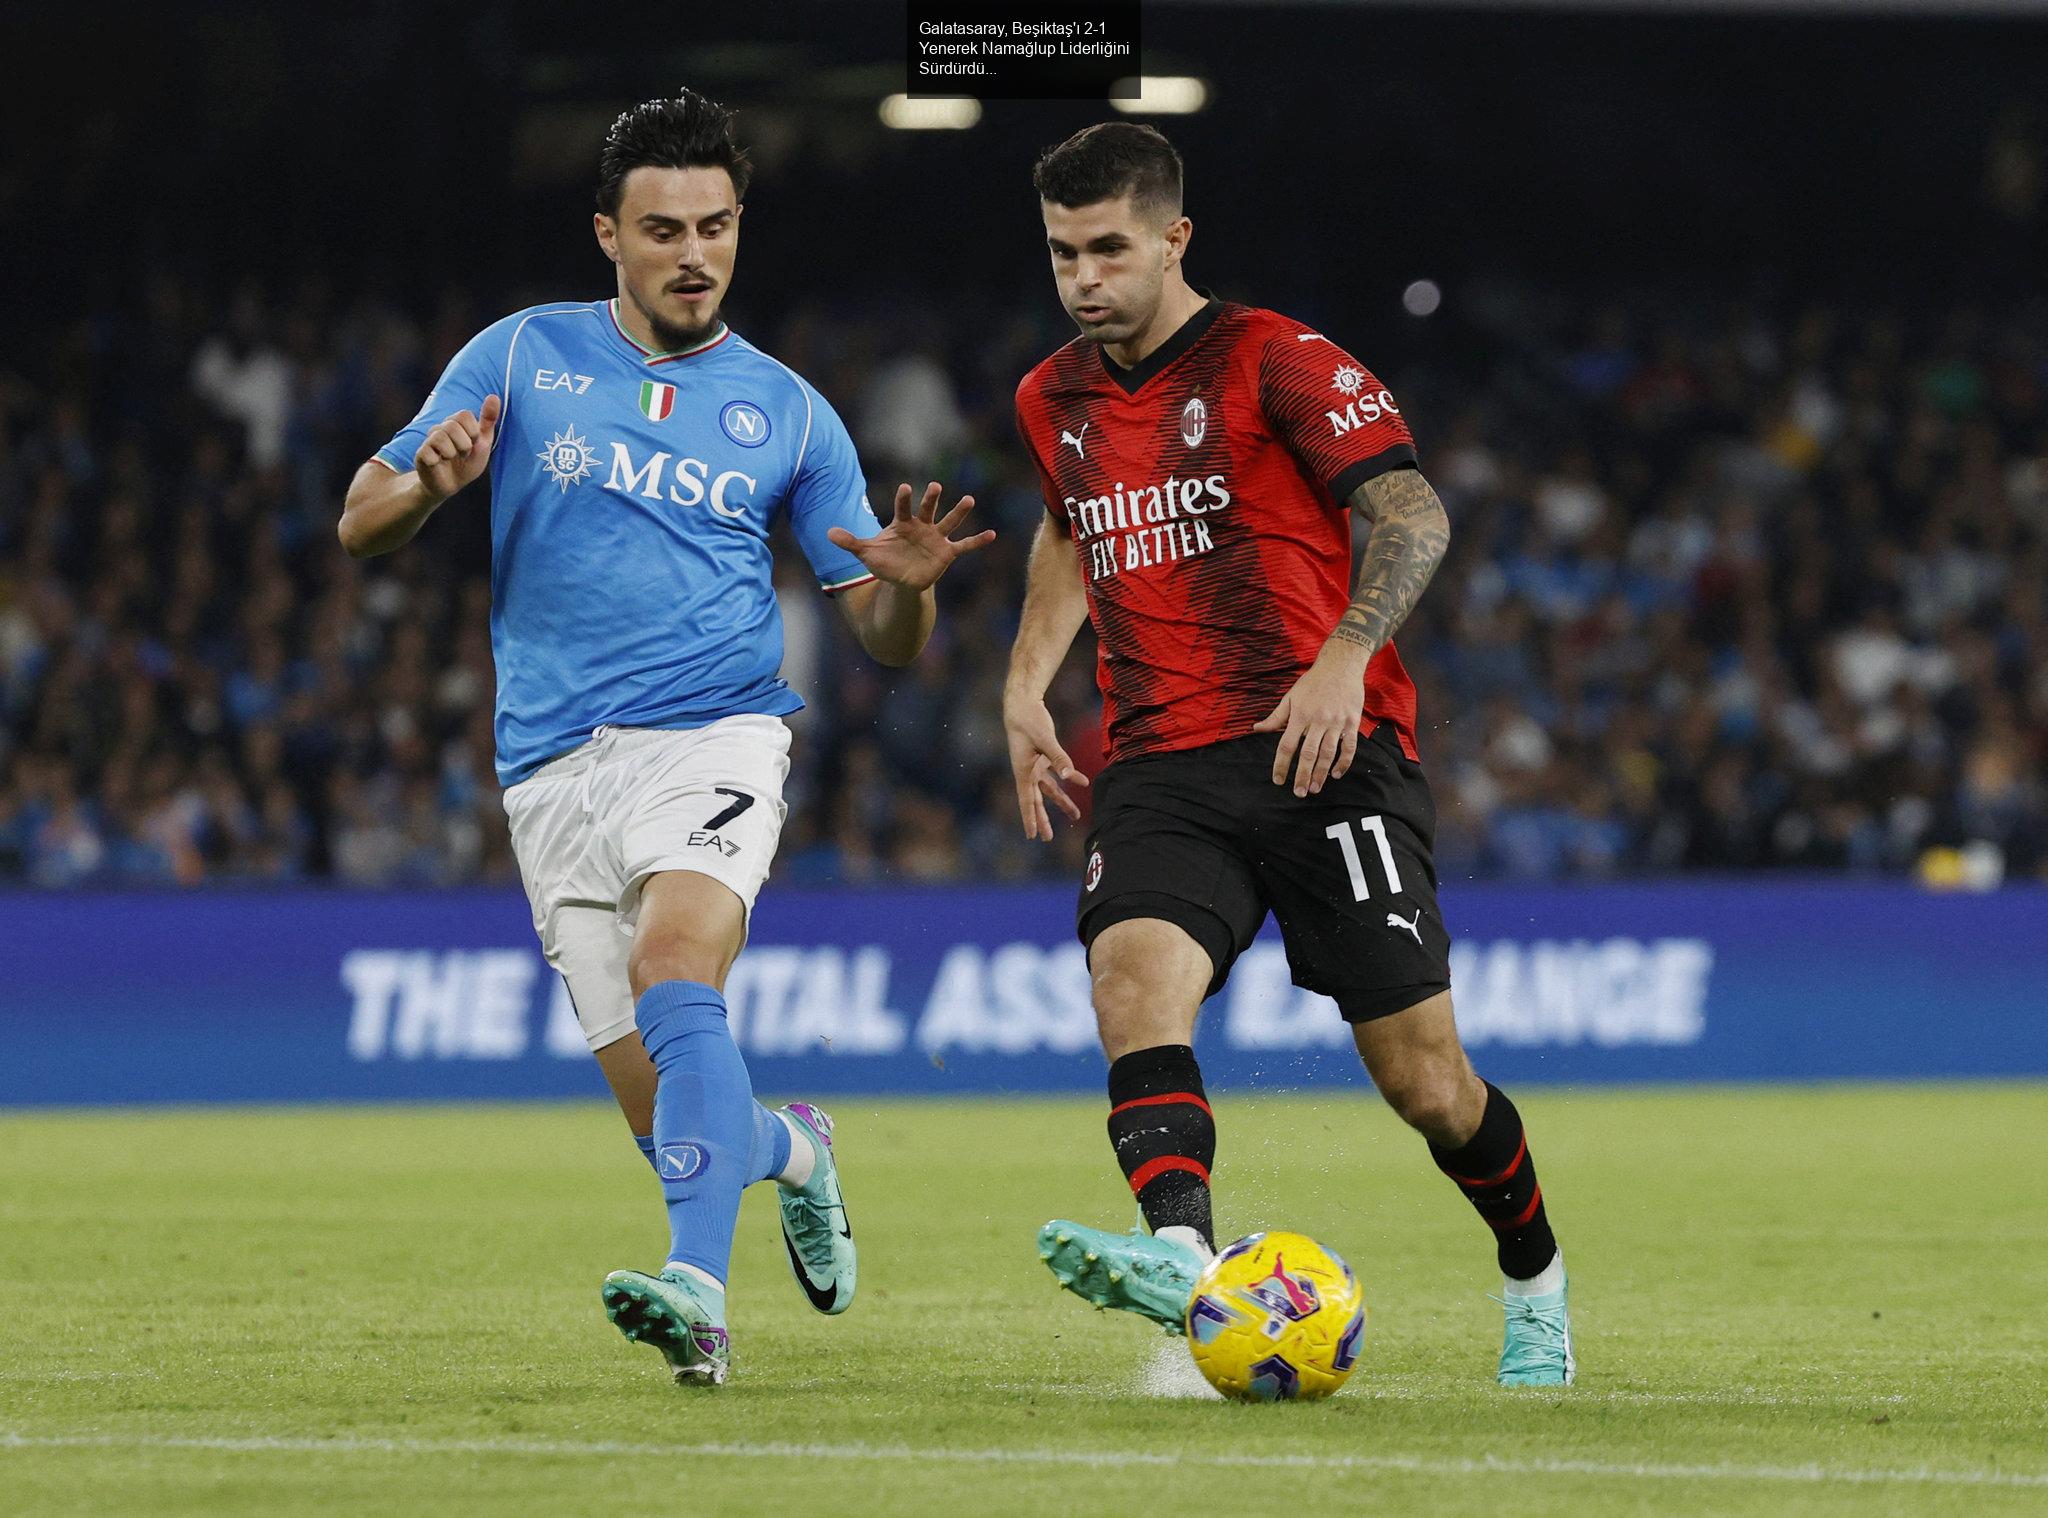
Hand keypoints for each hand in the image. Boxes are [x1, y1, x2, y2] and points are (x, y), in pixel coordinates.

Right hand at [415, 394, 500, 503]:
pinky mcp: (420, 454)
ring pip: (441, 438)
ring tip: (451, 459)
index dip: (472, 432)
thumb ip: (488, 421)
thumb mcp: (483, 443)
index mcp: (455, 423)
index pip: (464, 415)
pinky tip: (438, 464)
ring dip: (452, 453)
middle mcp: (440, 428)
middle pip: (452, 425)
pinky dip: (438, 461)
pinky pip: (429, 452)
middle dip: (463, 444)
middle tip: (462, 454)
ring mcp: (429, 440)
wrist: (452, 485)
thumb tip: (494, 396)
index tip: (472, 443)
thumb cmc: (468, 463)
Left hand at [826, 482, 994, 591]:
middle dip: (932, 499)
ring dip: (959, 512)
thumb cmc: (885, 561)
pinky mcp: (947, 552)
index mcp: (903, 523)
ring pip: (950, 522)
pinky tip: (992, 534)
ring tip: (969, 499)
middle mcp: (922, 526)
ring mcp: (936, 538)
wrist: (901, 579)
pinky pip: (964, 545)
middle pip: (928, 509)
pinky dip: (978, 540)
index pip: (903, 508)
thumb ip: (850, 542)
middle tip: (935, 486)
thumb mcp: (866, 552)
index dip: (904, 499)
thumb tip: (828, 533)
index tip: (906, 488)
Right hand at [1004, 695, 1089, 840]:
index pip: (1026, 801)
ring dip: (1062, 801)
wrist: (1022, 704)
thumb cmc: (1029, 721)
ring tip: (1075, 815)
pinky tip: (1083, 782)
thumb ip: (1059, 758)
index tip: (1031, 836)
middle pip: (1036, 800)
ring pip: (1049, 789)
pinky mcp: (1043, 757)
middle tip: (1046, 838)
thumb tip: (1070, 777)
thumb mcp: (1044, 739)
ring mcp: (1035, 766)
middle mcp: (1028, 772)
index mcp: (1023, 771)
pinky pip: (1057, 772)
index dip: (1029, 819)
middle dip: (1042, 819)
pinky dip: (1070, 777)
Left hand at [1253, 639, 1368, 796]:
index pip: (1287, 745)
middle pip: (1308, 753)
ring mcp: (1336, 722)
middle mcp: (1318, 720)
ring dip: (1322, 773)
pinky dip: (1344, 762)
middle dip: (1303, 775)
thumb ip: (1275, 717)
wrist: (1340, 665)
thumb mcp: (1290, 697)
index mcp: (1300, 715)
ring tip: (1315, 788)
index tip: (1278, 780)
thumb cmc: (1312, 682)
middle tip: (1299, 793)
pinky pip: (1349, 747)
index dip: (1282, 764)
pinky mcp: (1352, 722)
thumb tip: (1256, 729)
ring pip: (1328, 753)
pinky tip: (1336, 774)